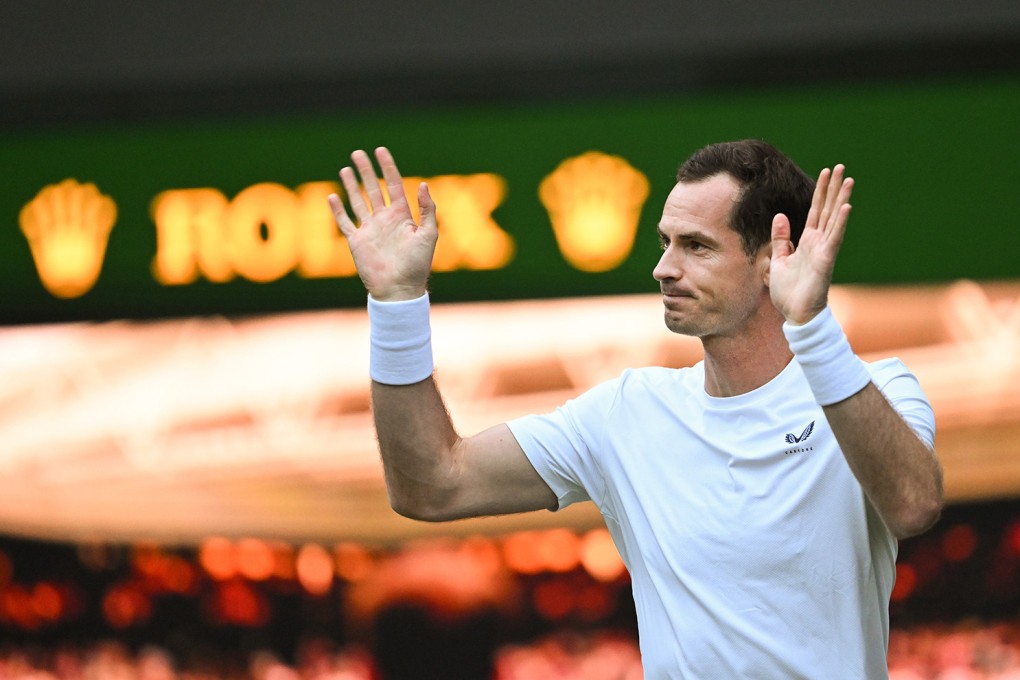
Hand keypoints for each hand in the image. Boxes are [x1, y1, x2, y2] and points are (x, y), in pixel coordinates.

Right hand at [328, 147, 437, 300]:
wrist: (399, 289)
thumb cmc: (418, 265)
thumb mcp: (429, 235)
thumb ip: (427, 209)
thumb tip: (423, 184)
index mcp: (402, 215)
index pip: (394, 185)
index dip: (387, 167)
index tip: (381, 150)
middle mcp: (384, 219)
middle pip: (373, 189)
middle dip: (366, 171)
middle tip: (358, 153)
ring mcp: (370, 230)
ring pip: (358, 201)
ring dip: (351, 186)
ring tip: (345, 169)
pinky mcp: (357, 242)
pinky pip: (345, 223)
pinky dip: (338, 210)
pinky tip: (332, 197)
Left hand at [769, 164, 853, 324]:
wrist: (796, 314)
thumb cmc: (789, 291)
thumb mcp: (778, 260)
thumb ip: (781, 239)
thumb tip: (780, 216)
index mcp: (807, 241)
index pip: (815, 211)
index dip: (820, 192)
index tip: (826, 173)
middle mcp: (818, 242)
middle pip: (827, 209)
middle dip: (832, 188)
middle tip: (840, 167)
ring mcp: (824, 250)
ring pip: (834, 219)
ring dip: (841, 199)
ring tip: (848, 180)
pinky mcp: (826, 260)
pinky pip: (834, 238)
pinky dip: (840, 223)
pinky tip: (846, 207)